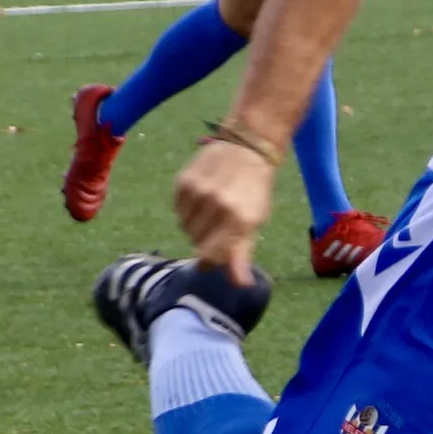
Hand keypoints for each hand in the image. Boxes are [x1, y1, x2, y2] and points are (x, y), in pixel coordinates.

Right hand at [173, 137, 273, 285]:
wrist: (246, 149)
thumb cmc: (253, 191)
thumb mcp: (255, 223)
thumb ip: (242, 254)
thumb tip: (240, 285)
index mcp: (239, 220)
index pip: (210, 256)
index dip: (209, 260)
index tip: (212, 257)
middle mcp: (217, 206)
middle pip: (196, 242)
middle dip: (205, 239)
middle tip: (218, 223)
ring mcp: (198, 193)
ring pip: (184, 227)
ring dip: (194, 224)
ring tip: (210, 209)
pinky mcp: (183, 182)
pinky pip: (177, 210)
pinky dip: (186, 209)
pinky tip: (201, 197)